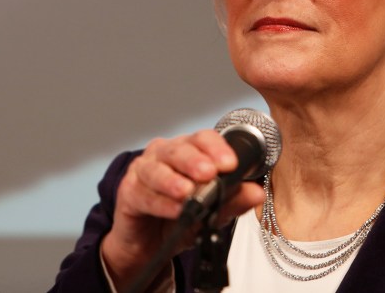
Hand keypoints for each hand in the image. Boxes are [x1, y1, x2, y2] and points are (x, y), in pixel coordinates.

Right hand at [101, 129, 265, 288]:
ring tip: (188, 192)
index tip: (231, 164)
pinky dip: (160, 202)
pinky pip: (143, 194)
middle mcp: (164, 154)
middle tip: (209, 173)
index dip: (217, 148)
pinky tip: (173, 209)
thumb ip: (233, 201)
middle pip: (179, 149)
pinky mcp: (128, 191)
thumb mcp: (211, 213)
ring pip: (156, 168)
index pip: (203, 139)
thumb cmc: (179, 218)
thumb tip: (257, 194)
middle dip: (195, 160)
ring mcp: (144, 170)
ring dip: (173, 179)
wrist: (149, 245)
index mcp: (188, 151)